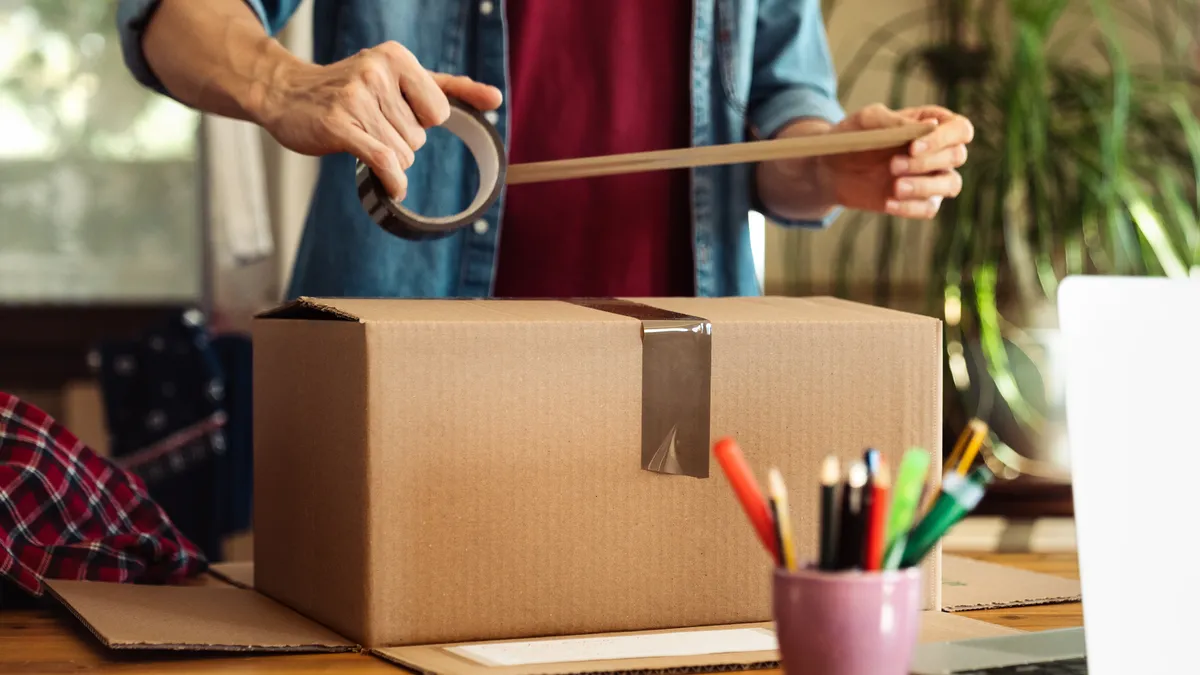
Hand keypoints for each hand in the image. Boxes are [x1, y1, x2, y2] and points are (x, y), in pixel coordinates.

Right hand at [253, 41, 502, 199]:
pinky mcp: (340, 125)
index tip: (394, 112)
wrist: (286, 93)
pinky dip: (393, 181)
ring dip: (387, 157)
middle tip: (369, 125)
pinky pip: (385, 162)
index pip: (439, 113)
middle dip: (399, 140)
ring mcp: (356, 97)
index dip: (420, 122)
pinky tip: (392, 186)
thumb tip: (496, 99)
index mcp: (396, 57)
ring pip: (403, 153)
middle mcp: (377, 71)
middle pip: (419, 137)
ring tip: (359, 136)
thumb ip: (450, 88)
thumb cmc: (348, 88)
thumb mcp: (400, 77)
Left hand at [822, 104, 973, 218]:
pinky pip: (929, 208)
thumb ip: (892, 120)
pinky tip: (888, 203)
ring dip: (925, 186)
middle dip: (926, 162)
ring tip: (895, 187)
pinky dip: (911, 207)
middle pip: (957, 156)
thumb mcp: (865, 121)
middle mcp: (939, 150)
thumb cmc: (853, 136)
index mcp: (933, 123)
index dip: (943, 139)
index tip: (913, 148)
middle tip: (893, 165)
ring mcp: (932, 177)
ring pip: (951, 184)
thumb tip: (928, 125)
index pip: (960, 129)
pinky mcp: (919, 200)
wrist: (831, 168)